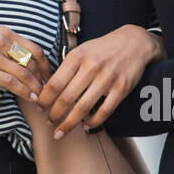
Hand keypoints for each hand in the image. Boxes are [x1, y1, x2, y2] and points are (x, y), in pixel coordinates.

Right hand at [0, 23, 52, 103]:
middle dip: (44, 79)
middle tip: (50, 92)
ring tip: (42, 99)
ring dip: (36, 88)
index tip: (50, 76)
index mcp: (2, 32)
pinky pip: (8, 82)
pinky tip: (29, 98)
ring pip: (23, 74)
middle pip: (32, 63)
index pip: (35, 49)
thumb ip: (1, 42)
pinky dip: (22, 91)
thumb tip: (16, 57)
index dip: (46, 65)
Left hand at [36, 25, 163, 137]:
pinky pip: (104, 110)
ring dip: (69, 123)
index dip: (44, 99)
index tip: (39, 108)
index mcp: (77, 57)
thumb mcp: (81, 50)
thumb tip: (49, 90)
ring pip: (83, 107)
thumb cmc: (103, 48)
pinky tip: (85, 126)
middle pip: (66, 98)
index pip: (55, 83)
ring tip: (61, 131)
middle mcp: (91, 67)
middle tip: (48, 124)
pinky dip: (93, 121)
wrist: (134, 42)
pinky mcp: (121, 88)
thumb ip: (67, 68)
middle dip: (54, 115)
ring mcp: (107, 78)